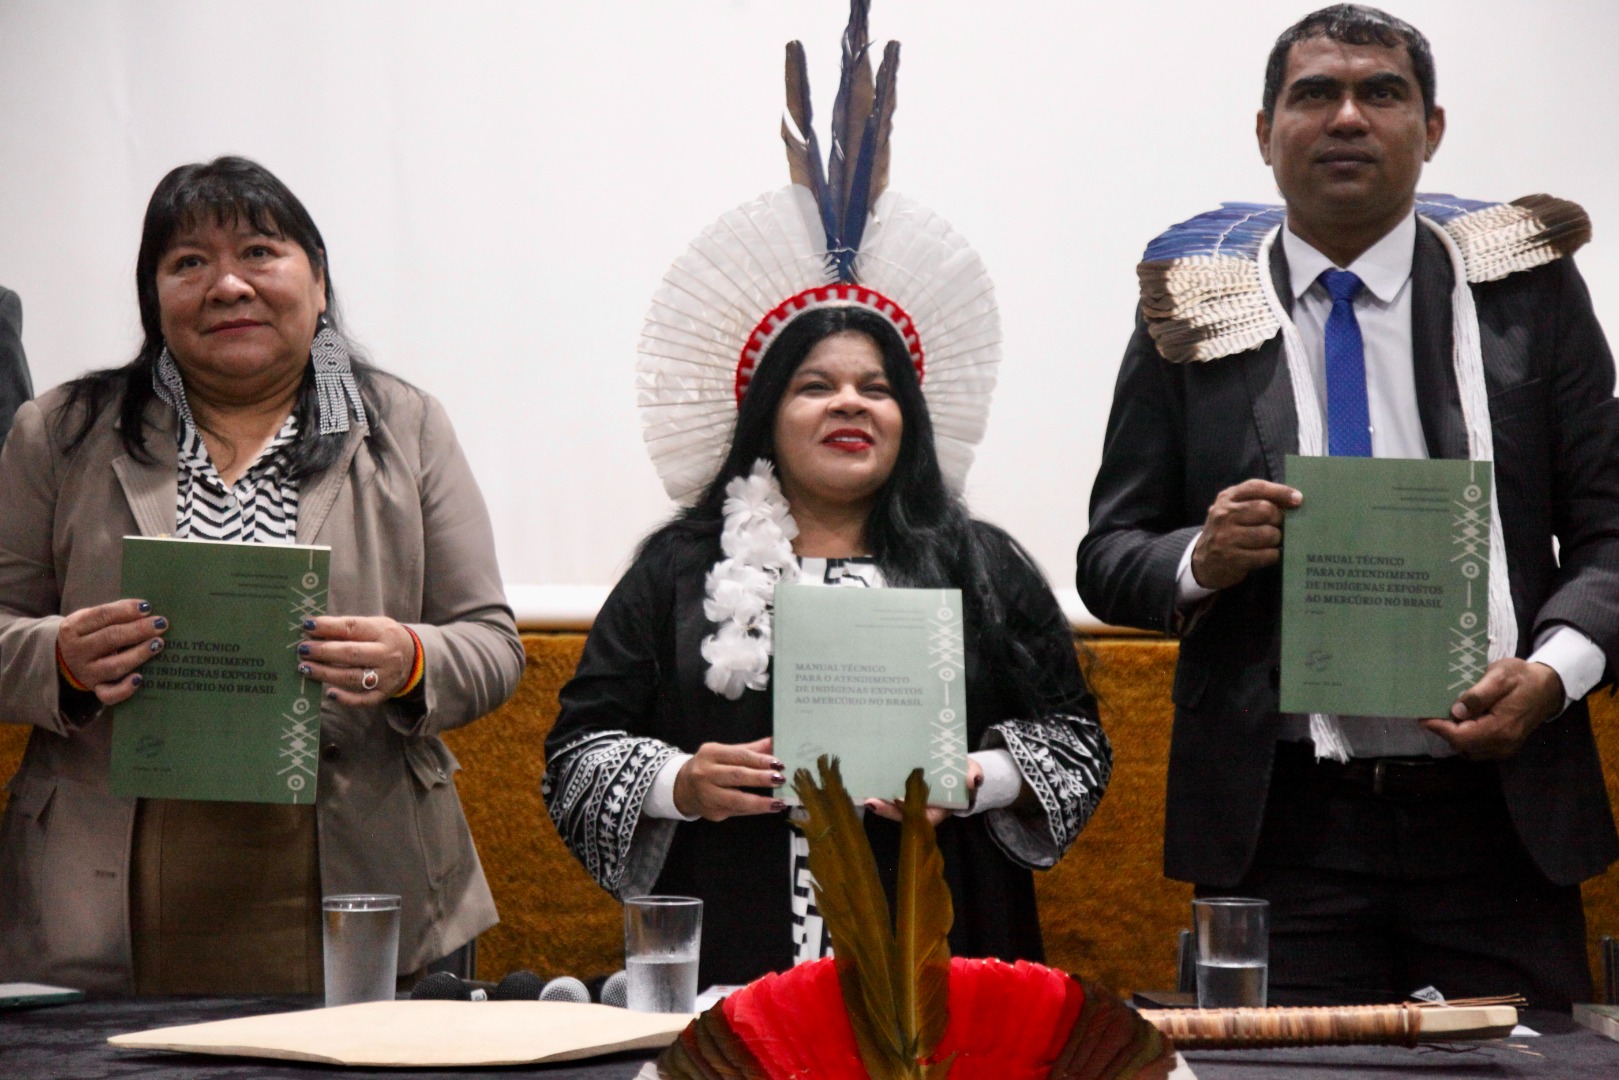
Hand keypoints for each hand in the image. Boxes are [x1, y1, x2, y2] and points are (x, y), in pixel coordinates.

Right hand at [56, 599, 167, 704]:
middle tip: (160, 623)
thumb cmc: (89, 634)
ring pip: (114, 666)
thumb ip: (114, 613)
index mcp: (73, 628)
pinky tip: (140, 678)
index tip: (148, 607)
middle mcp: (77, 651)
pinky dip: (124, 689)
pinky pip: (109, 695)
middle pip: (110, 639)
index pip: (101, 616)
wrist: (66, 661)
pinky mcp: (95, 689)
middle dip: (138, 630)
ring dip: (139, 654)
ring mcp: (86, 673)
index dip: (126, 610)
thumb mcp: (90, 619)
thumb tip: (146, 608)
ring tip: (158, 643)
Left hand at [298, 615, 417, 705]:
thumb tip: (313, 630)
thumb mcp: (374, 625)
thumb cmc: (384, 639)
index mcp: (384, 632)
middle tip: (302, 649)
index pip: (353, 628)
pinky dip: (345, 698)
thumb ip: (348, 628)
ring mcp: (386, 677)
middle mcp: (387, 655)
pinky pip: (362, 700)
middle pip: (351, 654)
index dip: (328, 626)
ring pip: (352, 677)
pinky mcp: (384, 694)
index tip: (307, 625)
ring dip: (325, 673)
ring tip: (305, 668)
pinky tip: (329, 693)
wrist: (414, 659)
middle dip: (323, 651)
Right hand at [673, 737, 785, 820]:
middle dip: (760, 778)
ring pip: (736, 799)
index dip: (760, 760)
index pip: (739, 756)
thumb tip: (775, 742)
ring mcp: (707, 795)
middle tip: (780, 779)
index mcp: (711, 753)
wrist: (682, 787)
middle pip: (736, 776)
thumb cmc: (709, 766)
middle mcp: (705, 773)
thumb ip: (750, 749)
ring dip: (760, 802)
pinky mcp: (712, 812)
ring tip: (778, 802)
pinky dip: (754, 810)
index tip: (778, 763)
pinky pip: (737, 811)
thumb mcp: (725, 753)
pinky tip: (768, 808)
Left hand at [864, 759, 984, 825]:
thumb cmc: (964, 773)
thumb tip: (972, 780)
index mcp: (938, 810)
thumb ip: (972, 775)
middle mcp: (922, 809)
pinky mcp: (904, 791)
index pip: (922, 815)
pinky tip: (867, 785)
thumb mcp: (972, 772)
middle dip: (887, 809)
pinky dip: (881, 791)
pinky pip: (891, 793)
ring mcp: (912, 801)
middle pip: (903, 813)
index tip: (898, 802)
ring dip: (880, 801)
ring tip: (865, 796)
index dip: (909, 810)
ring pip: (894, 806)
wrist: (959, 770)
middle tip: (872, 802)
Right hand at [1190, 479, 1301, 590]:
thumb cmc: (1228, 532)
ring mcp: (1227, 537)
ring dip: (1276, 539)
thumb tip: (1294, 499)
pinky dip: (1273, 555)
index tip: (1298, 499)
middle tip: (1277, 526)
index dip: (1280, 491)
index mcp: (1226, 498)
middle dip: (1278, 520)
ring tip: (1270, 542)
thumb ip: (1257, 501)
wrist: (1204, 562)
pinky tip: (1266, 554)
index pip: (1256, 488)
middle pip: (1266, 510)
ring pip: (1269, 534)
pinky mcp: (1233, 558)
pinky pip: (1267, 555)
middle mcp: (1224, 515)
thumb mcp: (1234, 510)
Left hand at [1421, 658, 1563, 759]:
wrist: (1549, 687)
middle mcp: (1502, 744)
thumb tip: (1456, 711)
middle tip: (1432, 712)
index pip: (1461, 737)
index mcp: (1501, 728)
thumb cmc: (1523, 678)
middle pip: (1462, 745)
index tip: (1422, 715)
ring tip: (1444, 715)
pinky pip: (1478, 748)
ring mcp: (1504, 748)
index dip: (1439, 728)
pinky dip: (1466, 737)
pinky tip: (1463, 721)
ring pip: (1468, 749)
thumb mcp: (1500, 677)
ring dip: (1454, 734)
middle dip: (1444, 730)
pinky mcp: (1504, 746)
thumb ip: (1478, 695)